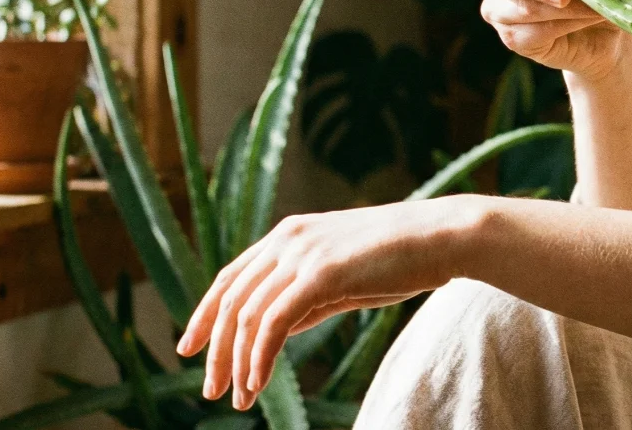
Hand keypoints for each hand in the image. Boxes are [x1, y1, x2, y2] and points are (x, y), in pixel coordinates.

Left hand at [175, 197, 483, 409]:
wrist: (442, 237)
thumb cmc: (402, 257)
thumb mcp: (343, 276)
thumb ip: (306, 297)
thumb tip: (275, 328)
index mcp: (289, 234)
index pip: (231, 277)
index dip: (205, 314)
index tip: (190, 348)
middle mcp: (287, 239)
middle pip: (232, 299)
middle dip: (215, 348)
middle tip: (211, 388)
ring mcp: (302, 253)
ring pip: (248, 316)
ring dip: (237, 361)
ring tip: (238, 397)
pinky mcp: (320, 273)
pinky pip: (273, 323)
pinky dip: (260, 357)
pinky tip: (257, 383)